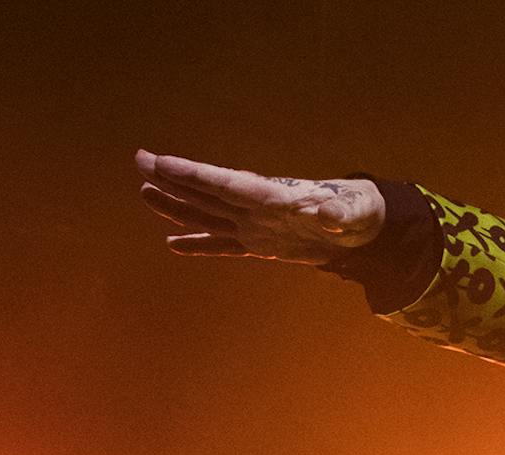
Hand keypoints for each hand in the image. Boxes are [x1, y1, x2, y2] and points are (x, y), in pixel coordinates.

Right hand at [135, 150, 384, 263]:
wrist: (365, 227)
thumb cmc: (360, 214)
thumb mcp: (353, 215)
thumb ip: (339, 214)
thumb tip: (330, 214)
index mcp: (271, 196)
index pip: (224, 183)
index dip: (193, 174)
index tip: (162, 162)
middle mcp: (256, 207)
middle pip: (206, 191)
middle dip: (172, 177)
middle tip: (139, 160)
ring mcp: (254, 225)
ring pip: (206, 215)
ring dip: (176, 205)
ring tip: (145, 193)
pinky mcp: (260, 245)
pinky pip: (221, 244)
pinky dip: (198, 245)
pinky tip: (173, 244)